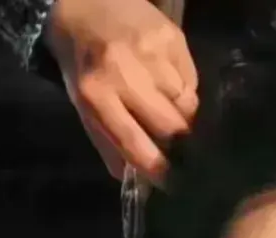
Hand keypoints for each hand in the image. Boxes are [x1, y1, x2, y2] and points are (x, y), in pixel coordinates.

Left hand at [45, 0, 197, 183]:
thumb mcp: (84, 107)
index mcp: (96, 96)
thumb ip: (111, 144)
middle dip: (180, 144)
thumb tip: (142, 182)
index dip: (159, 169)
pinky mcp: (171, 37)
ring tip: (171, 109)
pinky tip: (169, 82)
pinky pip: (192, 81)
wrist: (83, 4)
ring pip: (188, 105)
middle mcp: (125, 74)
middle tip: (182, 151)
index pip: (136, 144)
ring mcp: (151, 53)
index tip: (172, 182)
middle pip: (172, 126)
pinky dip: (185, 89)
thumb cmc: (84, 66)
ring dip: (183, 114)